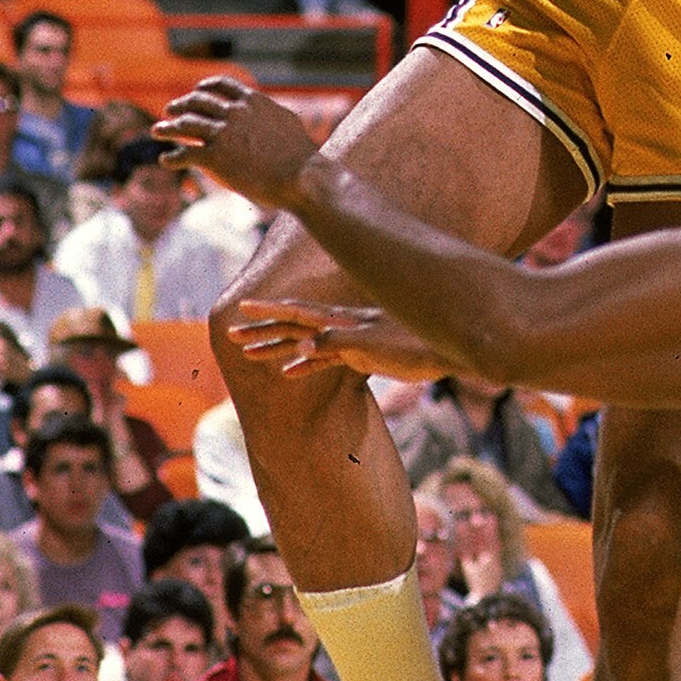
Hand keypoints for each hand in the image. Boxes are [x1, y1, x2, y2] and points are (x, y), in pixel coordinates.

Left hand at [156, 73, 319, 206]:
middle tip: (169, 110)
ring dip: (168, 127)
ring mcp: (222, 134)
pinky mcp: (214, 158)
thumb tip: (271, 111)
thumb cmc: (300, 154)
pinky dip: (172, 157)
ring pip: (185, 125)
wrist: (300, 176)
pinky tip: (165, 160)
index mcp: (253, 101)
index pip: (222, 84)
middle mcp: (234, 112)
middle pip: (198, 102)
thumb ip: (271, 113)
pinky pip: (184, 154)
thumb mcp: (287, 121)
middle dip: (180, 104)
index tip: (196, 91)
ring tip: (157, 130)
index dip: (205, 87)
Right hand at [224, 297, 433, 379]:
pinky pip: (324, 360)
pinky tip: (289, 373)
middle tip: (232, 335)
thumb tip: (303, 346)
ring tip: (251, 354)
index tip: (242, 307)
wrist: (448, 347)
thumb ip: (338, 343)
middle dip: (264, 330)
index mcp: (343, 320)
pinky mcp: (363, 355)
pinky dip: (304, 365)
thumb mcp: (375, 345)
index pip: (298, 312)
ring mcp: (352, 340)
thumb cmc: (416, 344)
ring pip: (306, 343)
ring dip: (278, 347)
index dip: (270, 311)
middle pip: (295, 327)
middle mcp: (344, 327)